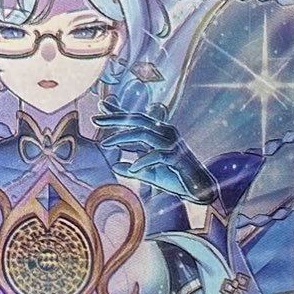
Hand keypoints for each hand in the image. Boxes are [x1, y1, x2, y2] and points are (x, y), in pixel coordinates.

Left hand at [94, 99, 216, 203]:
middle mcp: (165, 133)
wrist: (198, 188)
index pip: (136, 119)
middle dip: (115, 119)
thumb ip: (133, 168)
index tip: (101, 105)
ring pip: (144, 134)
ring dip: (123, 138)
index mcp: (159, 133)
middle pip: (137, 120)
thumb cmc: (174, 177)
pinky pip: (157, 156)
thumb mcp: (149, 173)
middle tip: (96, 120)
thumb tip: (115, 166)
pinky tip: (130, 168)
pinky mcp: (177, 157)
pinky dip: (142, 161)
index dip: (119, 112)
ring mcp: (172, 144)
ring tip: (106, 145)